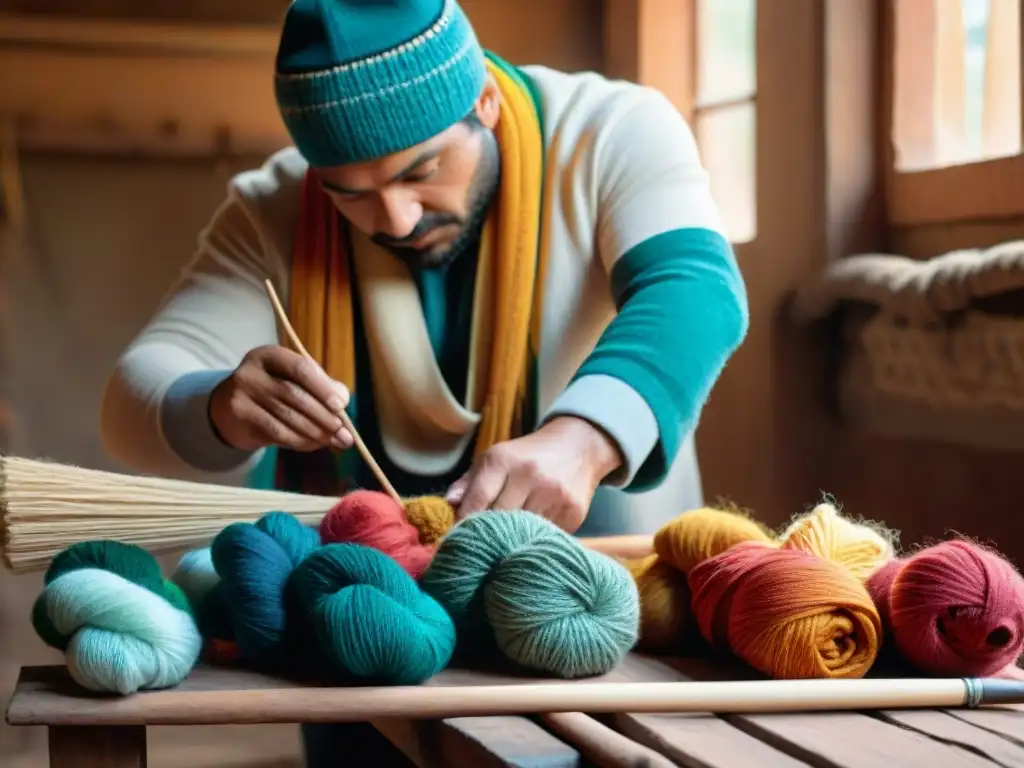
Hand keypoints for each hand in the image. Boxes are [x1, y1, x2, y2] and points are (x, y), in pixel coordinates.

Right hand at [209, 345, 352, 452]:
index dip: (323, 387)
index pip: (300, 367)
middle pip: (294, 394)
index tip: (342, 406)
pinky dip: (299, 441)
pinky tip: (313, 444)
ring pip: (286, 416)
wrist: (229, 408)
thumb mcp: (293, 380)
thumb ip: (320, 387)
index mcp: (270, 355)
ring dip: (315, 432)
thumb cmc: (272, 391)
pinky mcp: (240, 417)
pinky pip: (276, 432)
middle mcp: (252, 371)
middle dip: (323, 415)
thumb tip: (344, 402)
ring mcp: (242, 394)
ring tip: (334, 441)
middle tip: (343, 432)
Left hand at [445, 416, 623, 532]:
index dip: (463, 525)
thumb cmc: (526, 457)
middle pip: (498, 520)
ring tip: (505, 543)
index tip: (454, 543)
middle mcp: (529, 475)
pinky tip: (532, 534)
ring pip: (521, 532)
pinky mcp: (572, 513)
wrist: (578, 447)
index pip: (477, 500)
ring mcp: (553, 495)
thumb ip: (468, 482)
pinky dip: (535, 539)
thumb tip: (447, 505)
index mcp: (503, 460)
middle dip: (486, 535)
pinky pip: (544, 536)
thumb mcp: (494, 459)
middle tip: (477, 549)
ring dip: (511, 540)